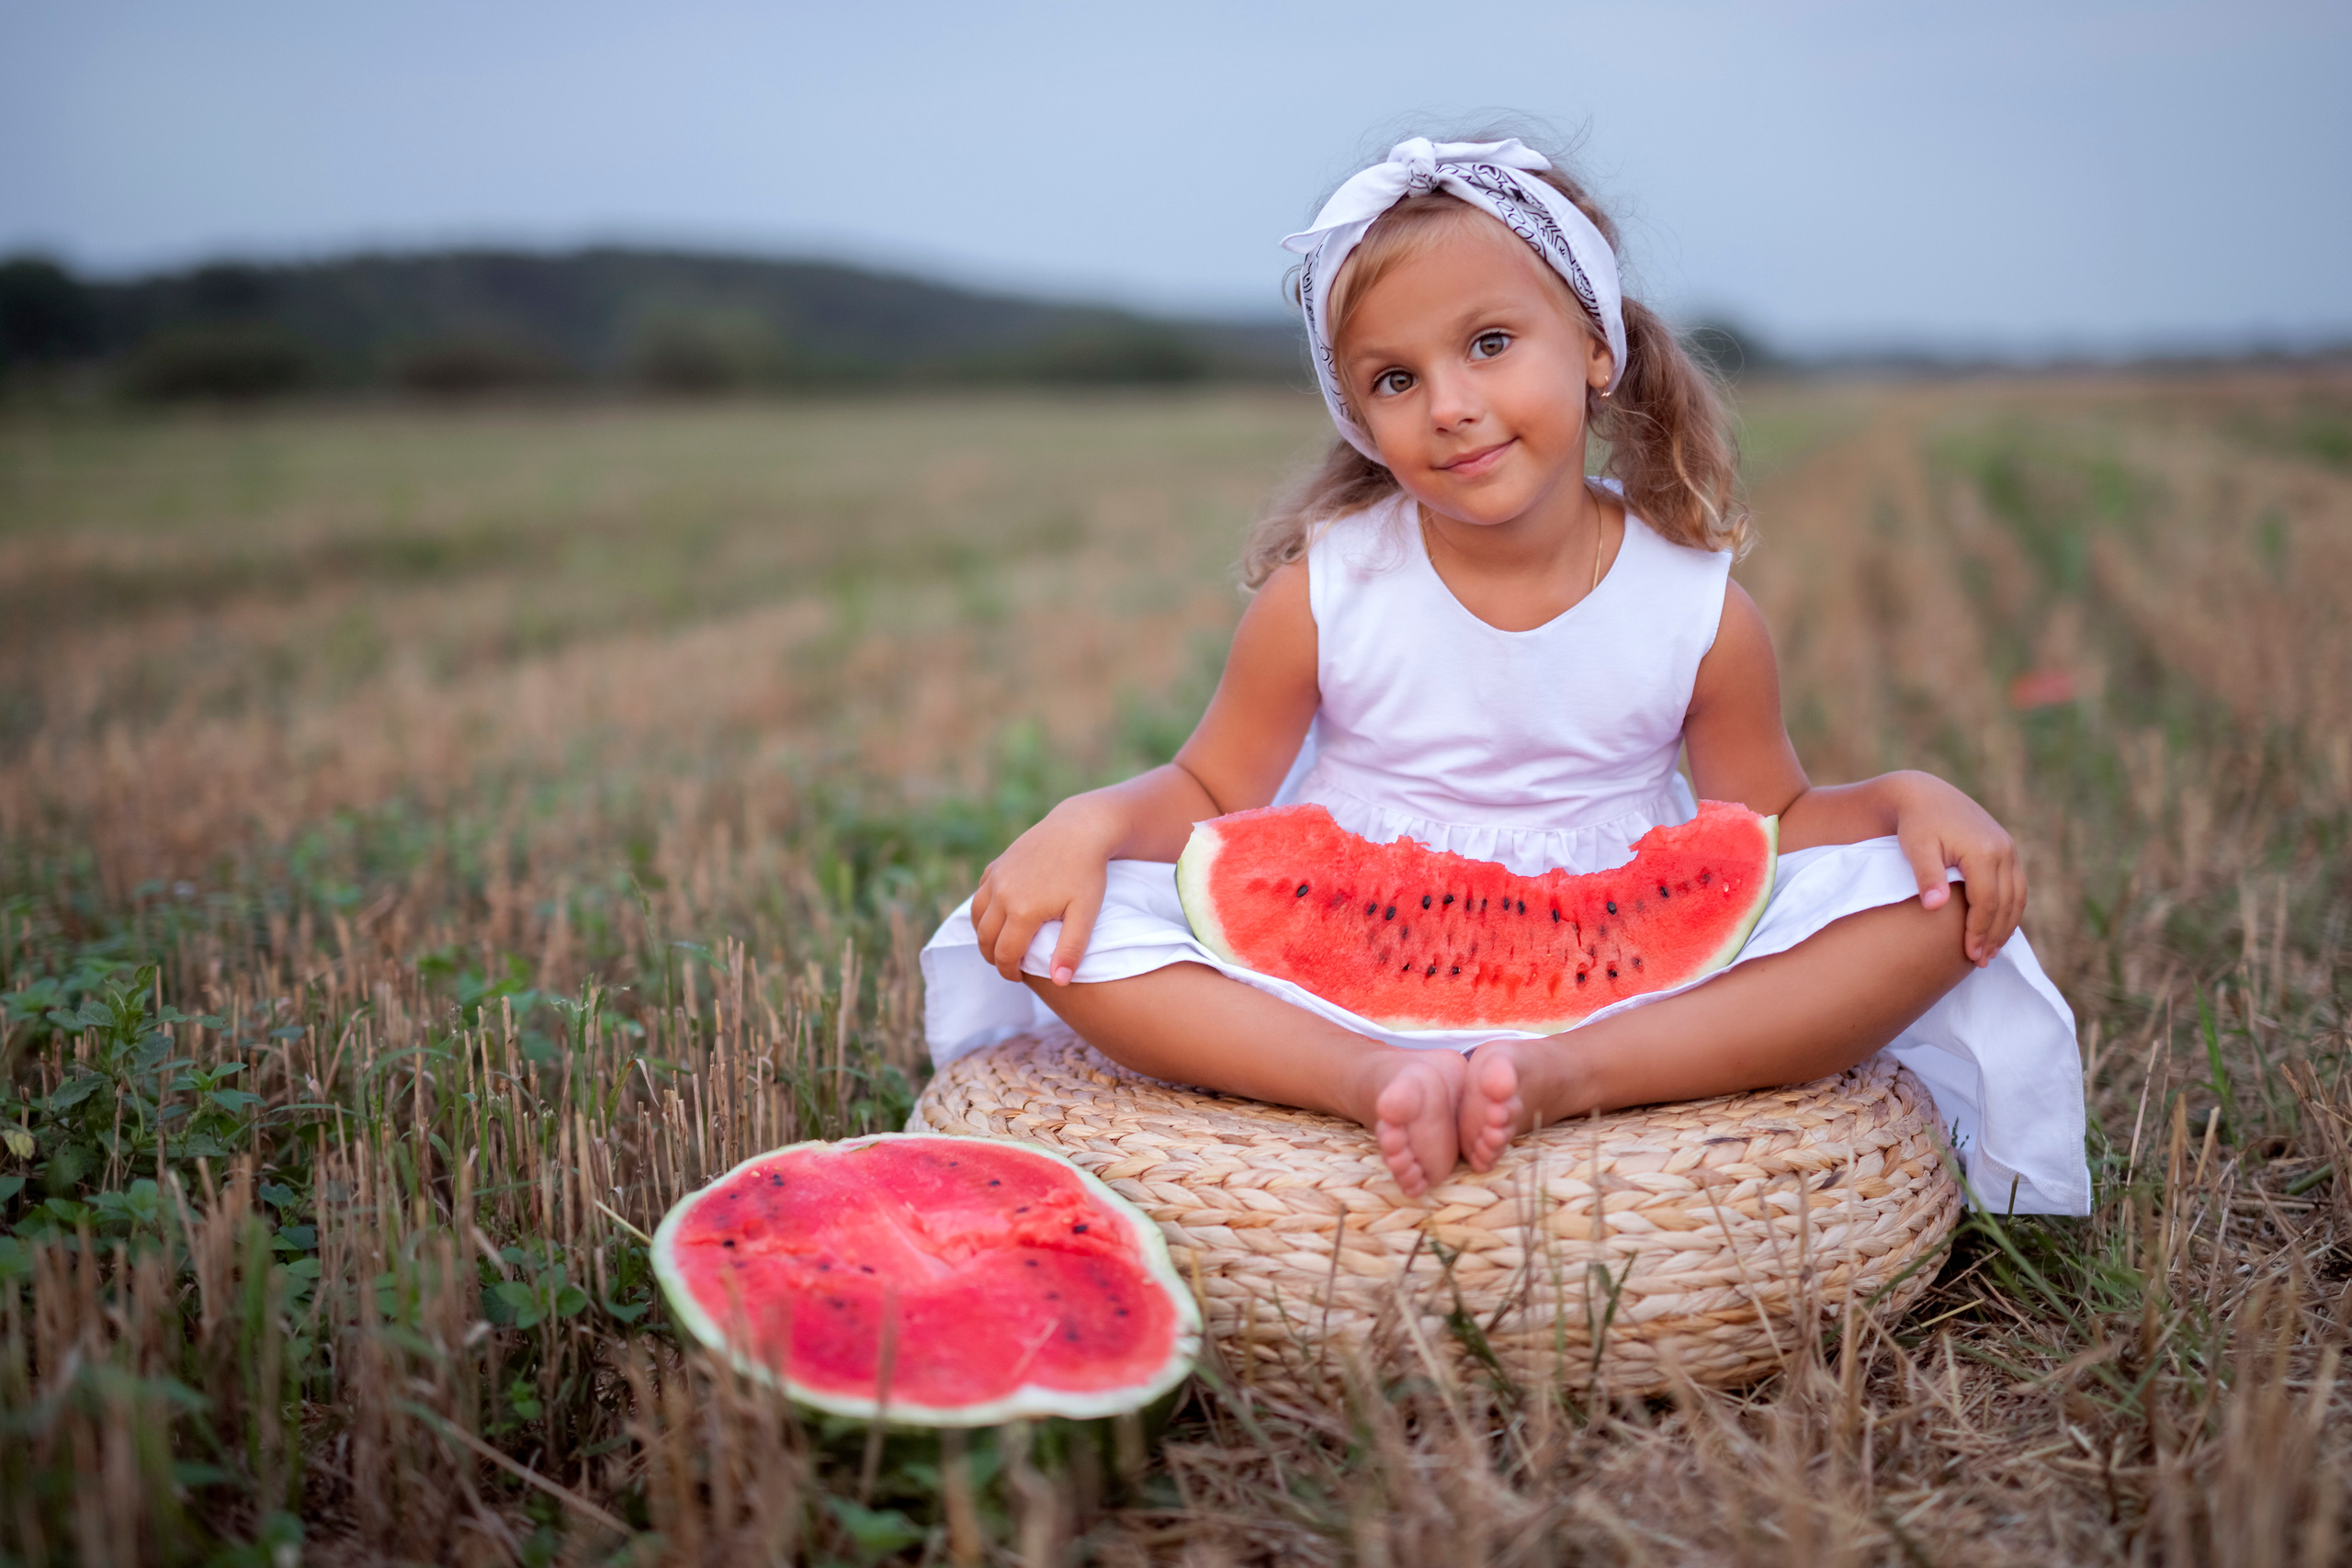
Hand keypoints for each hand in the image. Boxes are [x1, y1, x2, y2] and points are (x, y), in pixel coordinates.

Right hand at [968, 800, 1116, 985]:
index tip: (1019, 978)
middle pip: (985, 938)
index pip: (1005, 954)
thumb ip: (1071, 949)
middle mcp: (1002, 894)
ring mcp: (996, 877)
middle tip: (1008, 965)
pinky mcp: (997, 864)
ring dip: (984, 935)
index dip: (1010, 971)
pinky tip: (999, 915)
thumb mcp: (1086, 912)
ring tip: (1001, 944)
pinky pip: (980, 893)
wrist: (1080, 828)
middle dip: (993, 957)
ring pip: (976, 916)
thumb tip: (1059, 982)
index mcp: (1022, 911)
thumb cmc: (1088, 872)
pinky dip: (983, 910)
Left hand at [1892, 774, 2023, 966]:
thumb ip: (1927, 876)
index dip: (1979, 931)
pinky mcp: (2005, 849)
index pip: (1987, 901)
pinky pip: (2015, 886)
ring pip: (2017, 897)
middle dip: (1994, 935)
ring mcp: (2008, 848)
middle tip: (1981, 961)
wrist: (1924, 795)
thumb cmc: (1915, 823)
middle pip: (2006, 903)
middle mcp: (2003, 849)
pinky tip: (1996, 927)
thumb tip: (1935, 907)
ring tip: (1990, 951)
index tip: (1969, 955)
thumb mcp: (1916, 847)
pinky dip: (2009, 909)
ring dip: (2006, 926)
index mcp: (1983, 850)